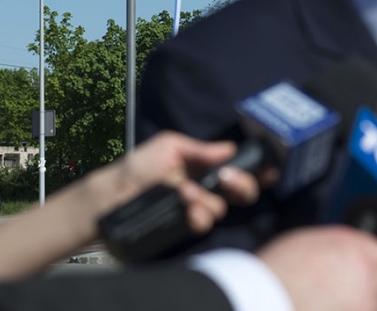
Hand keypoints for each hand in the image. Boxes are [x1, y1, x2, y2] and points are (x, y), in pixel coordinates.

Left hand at [98, 131, 264, 233]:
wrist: (110, 197)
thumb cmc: (137, 168)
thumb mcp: (169, 146)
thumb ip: (201, 149)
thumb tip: (230, 149)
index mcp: (206, 168)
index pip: (240, 170)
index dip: (258, 170)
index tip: (267, 168)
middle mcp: (207, 190)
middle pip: (244, 192)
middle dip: (242, 182)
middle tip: (224, 177)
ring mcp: (198, 211)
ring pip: (222, 209)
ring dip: (206, 198)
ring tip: (183, 192)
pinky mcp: (186, 229)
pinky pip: (205, 225)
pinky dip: (198, 215)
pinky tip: (186, 208)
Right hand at [256, 226, 376, 310]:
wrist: (262, 298)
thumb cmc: (276, 271)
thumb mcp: (307, 242)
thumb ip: (336, 245)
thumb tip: (345, 253)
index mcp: (356, 248)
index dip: (369, 265)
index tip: (362, 275)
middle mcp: (366, 273)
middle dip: (368, 291)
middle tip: (345, 297)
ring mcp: (365, 302)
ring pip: (373, 307)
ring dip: (358, 308)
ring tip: (330, 306)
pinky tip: (328, 310)